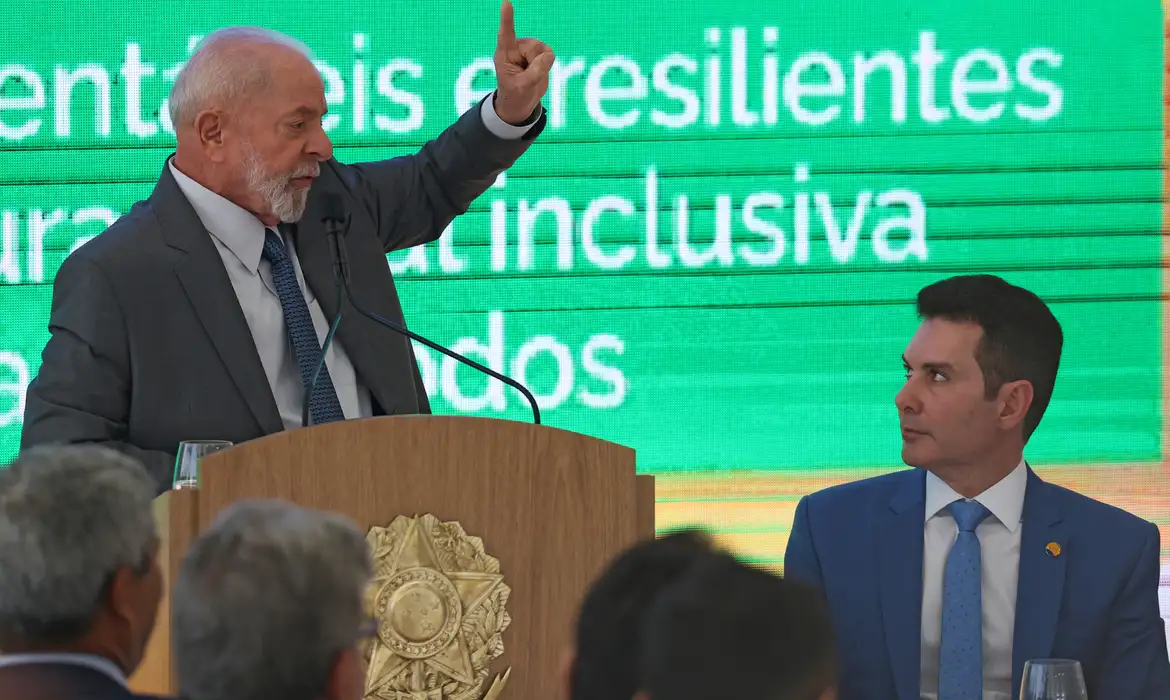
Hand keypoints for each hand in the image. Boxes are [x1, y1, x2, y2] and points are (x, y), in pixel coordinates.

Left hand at [493, 0, 554, 124]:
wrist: (520, 102)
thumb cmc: (515, 94)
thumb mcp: (523, 87)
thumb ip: (535, 72)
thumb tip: (549, 55)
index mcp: (504, 54)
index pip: (505, 34)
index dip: (507, 18)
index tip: (506, 2)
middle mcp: (516, 47)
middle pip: (534, 47)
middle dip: (536, 63)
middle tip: (526, 77)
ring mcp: (528, 48)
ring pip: (544, 49)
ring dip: (541, 65)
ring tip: (530, 74)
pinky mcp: (539, 52)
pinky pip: (550, 54)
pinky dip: (547, 65)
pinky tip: (538, 70)